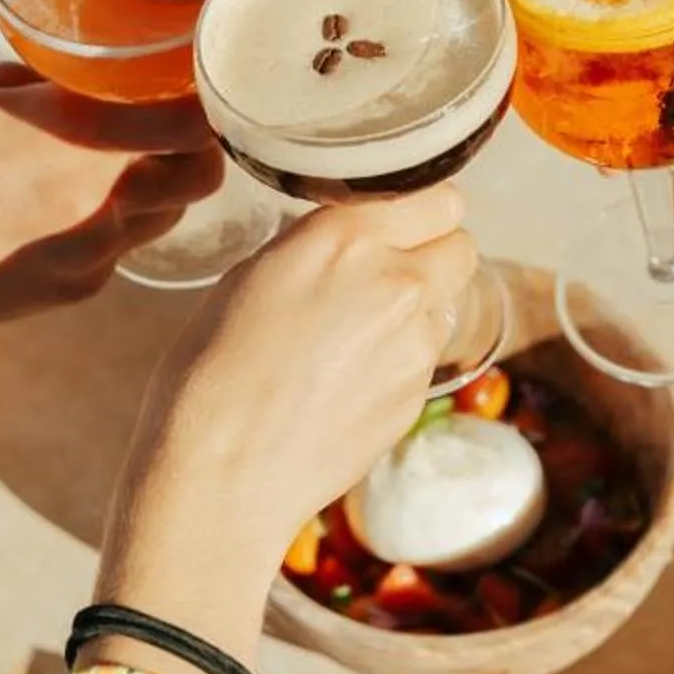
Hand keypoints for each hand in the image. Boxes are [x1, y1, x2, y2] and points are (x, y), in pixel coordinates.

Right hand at [0, 68, 219, 328]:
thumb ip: (60, 87)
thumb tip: (106, 75)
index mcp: (78, 143)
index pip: (196, 120)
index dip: (206, 95)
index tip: (197, 74)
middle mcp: (98, 207)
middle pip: (201, 174)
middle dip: (196, 145)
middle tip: (168, 117)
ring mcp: (87, 258)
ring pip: (163, 216)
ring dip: (152, 186)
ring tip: (102, 160)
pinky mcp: (70, 292)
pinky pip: (116, 252)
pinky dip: (104, 225)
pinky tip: (51, 209)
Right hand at [127, 188, 476, 560]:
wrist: (221, 473)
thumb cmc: (212, 370)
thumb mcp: (252, 274)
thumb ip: (321, 247)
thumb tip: (356, 243)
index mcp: (346, 237)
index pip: (439, 199)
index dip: (422, 213)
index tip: (403, 223)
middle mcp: (395, 282)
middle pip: (461, 247)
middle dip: (432, 255)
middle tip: (384, 275)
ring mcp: (415, 344)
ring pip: (446, 303)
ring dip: (417, 309)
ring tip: (353, 338)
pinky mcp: (418, 395)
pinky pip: (426, 356)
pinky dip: (401, 358)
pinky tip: (348, 381)